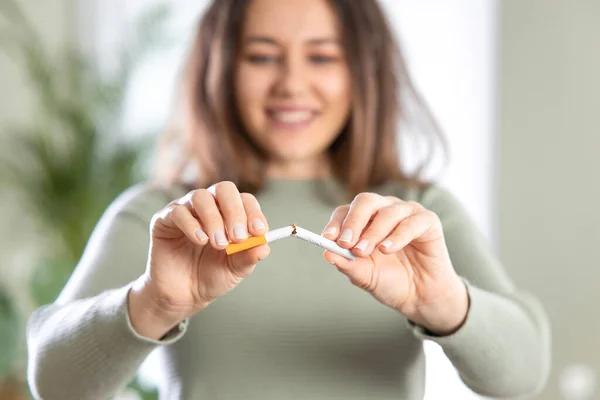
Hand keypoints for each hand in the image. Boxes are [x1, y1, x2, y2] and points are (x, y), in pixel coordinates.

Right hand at [129, 181, 269, 338]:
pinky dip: (191, 225)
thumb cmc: (212, 276)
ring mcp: (186, 210)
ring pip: (201, 197)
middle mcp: (209, 206)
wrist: (183, 295)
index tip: (259, 231)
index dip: (254, 213)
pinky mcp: (164, 220)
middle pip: (224, 189)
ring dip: (213, 219)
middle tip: (238, 237)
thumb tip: (265, 246)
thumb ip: (249, 256)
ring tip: (218, 244)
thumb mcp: (236, 269)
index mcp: (230, 213)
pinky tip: (200, 241)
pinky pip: (177, 212)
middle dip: (234, 212)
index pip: (245, 200)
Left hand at [321, 193, 468, 334]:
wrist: (420, 297)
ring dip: (373, 233)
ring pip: (387, 211)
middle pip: (365, 201)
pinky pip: (411, 222)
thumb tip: (326, 253)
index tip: (328, 239)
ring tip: (365, 252)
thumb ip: (347, 264)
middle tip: (346, 244)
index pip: (345, 211)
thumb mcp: (364, 276)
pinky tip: (387, 250)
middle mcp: (385, 210)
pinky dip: (397, 236)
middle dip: (353, 222)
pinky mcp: (428, 221)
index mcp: (365, 220)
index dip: (336, 223)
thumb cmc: (390, 282)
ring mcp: (407, 213)